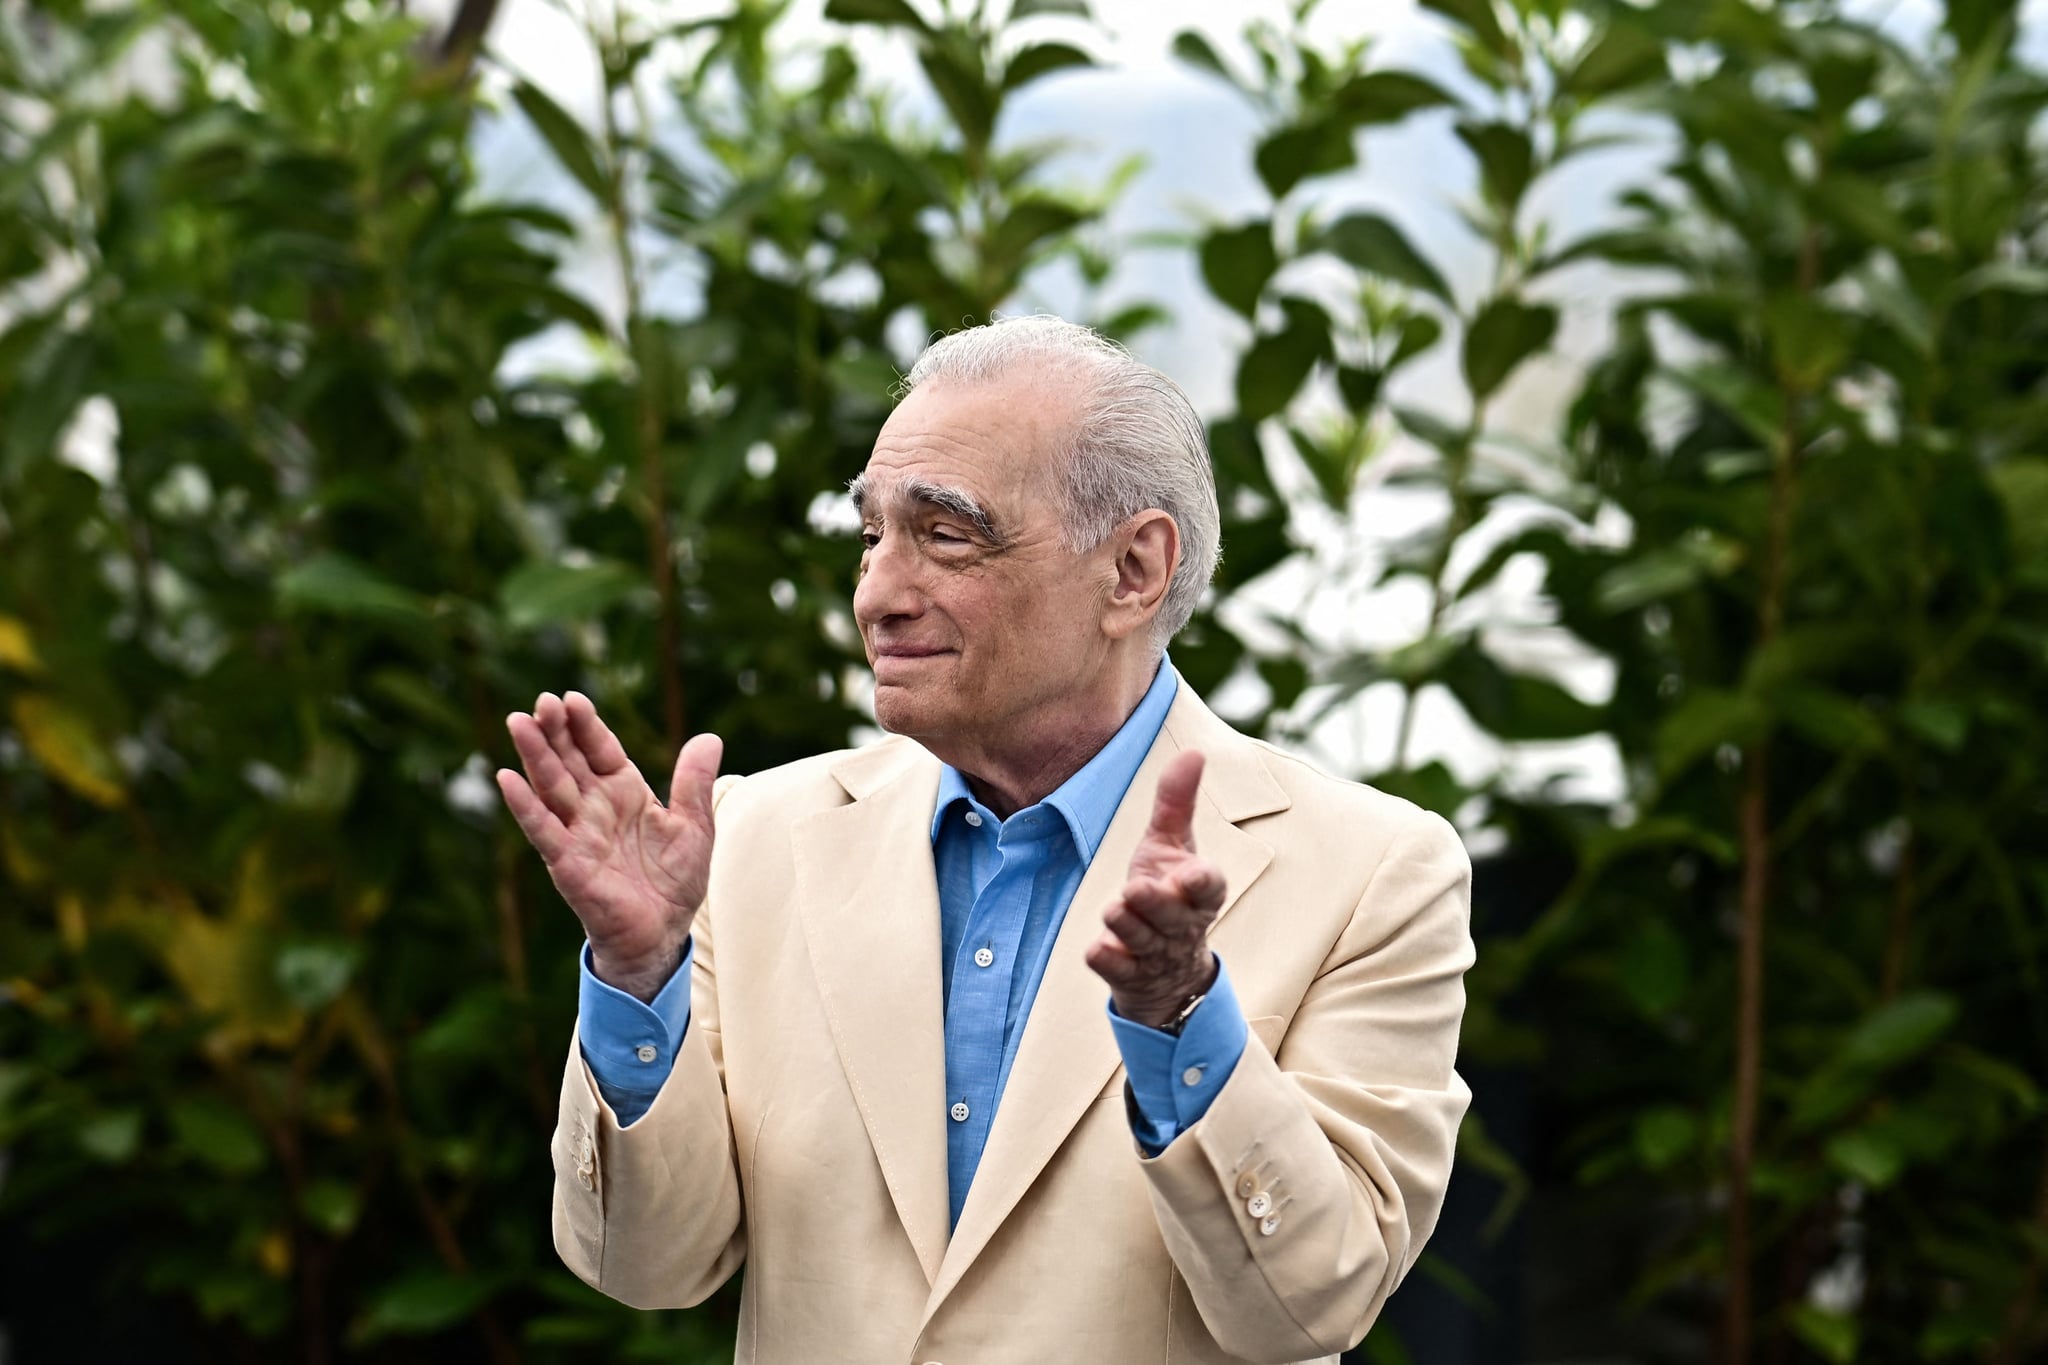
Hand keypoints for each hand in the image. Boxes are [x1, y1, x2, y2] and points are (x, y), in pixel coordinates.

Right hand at [497, 691, 722, 1001]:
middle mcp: (595, 807)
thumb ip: (695, 783)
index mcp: (624, 792)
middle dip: (555, 731)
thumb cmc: (674, 881)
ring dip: (535, 756)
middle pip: (570, 760)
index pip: (600, 750)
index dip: (586, 726)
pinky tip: (508, 778)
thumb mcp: (694, 826)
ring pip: (552, 787)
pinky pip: (544, 830)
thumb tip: (710, 737)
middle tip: (542, 701)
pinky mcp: (567, 862)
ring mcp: (578, 833)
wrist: (663, 934)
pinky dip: (526, 805)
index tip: (573, 699)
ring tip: (519, 722)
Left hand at [1084, 749, 1224, 1028]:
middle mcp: (1180, 924)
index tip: (1191, 873)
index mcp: (1198, 892)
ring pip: (1142, 940)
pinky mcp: (1129, 975)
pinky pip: (1118, 970)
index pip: (1208, 887)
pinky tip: (1098, 951)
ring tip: (1115, 909)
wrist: (1165, 969)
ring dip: (1129, 925)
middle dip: (1155, 903)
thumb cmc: (1168, 892)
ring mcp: (1154, 952)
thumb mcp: (1171, 845)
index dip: (1201, 881)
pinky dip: (1109, 961)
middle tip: (1136, 889)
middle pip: (1170, 915)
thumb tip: (1194, 752)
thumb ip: (1177, 802)